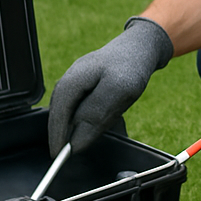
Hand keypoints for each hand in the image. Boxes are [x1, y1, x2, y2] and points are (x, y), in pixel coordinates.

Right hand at [47, 16, 172, 155]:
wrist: (144, 44)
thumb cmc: (132, 65)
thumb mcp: (118, 91)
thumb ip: (95, 115)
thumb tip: (76, 141)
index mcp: (74, 79)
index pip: (59, 113)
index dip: (57, 136)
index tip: (58, 156)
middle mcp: (72, 77)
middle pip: (60, 110)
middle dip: (62, 131)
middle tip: (66, 152)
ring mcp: (79, 77)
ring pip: (69, 107)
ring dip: (72, 124)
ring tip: (78, 140)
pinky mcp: (89, 80)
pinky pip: (79, 102)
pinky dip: (82, 116)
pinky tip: (91, 123)